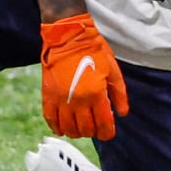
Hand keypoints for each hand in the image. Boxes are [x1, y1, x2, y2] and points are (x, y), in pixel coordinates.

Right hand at [39, 13, 127, 139]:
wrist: (68, 37)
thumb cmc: (92, 51)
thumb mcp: (113, 71)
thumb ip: (119, 95)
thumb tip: (122, 112)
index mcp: (96, 94)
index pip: (103, 126)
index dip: (107, 132)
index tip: (107, 131)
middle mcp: (79, 100)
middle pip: (86, 130)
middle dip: (93, 132)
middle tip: (94, 126)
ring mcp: (61, 99)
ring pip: (68, 128)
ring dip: (76, 132)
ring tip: (79, 127)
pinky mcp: (48, 95)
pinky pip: (49, 118)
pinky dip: (55, 126)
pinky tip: (61, 128)